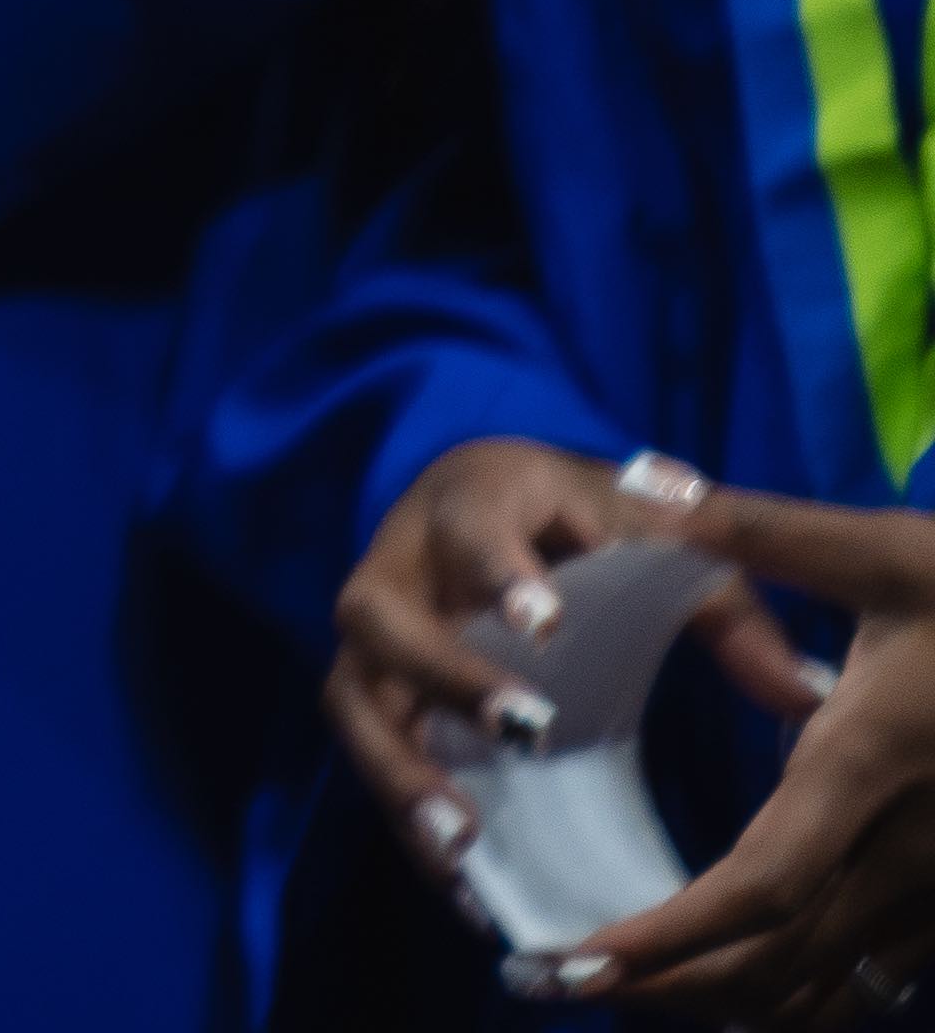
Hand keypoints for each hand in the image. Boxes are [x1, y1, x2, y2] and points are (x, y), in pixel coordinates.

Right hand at [330, 442, 763, 907]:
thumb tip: (803, 695)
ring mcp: (378, 631)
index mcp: (475, 498)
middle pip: (377, 614)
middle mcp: (402, 560)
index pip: (471, 529)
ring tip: (461, 843)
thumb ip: (728, 611)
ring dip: (398, 769)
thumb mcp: (659, 540)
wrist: (498, 502)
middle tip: (523, 734)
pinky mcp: (377, 688)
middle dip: (441, 677)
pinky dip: (405, 813)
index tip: (546, 623)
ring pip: (352, 694)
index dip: (497, 571)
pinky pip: (371, 750)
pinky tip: (461, 877)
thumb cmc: (586, 521)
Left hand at [529, 473, 934, 1011]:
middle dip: (666, 987)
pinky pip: (877, 976)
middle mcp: (905, 849)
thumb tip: (646, 478)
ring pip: (828, 985)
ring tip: (629, 992)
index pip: (756, 887)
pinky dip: (800, 992)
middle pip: (776, 961)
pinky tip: (739, 982)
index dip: (668, 939)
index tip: (579, 958)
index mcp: (865, 767)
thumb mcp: (884, 549)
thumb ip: (759, 527)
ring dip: (728, 1001)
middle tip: (558, 982)